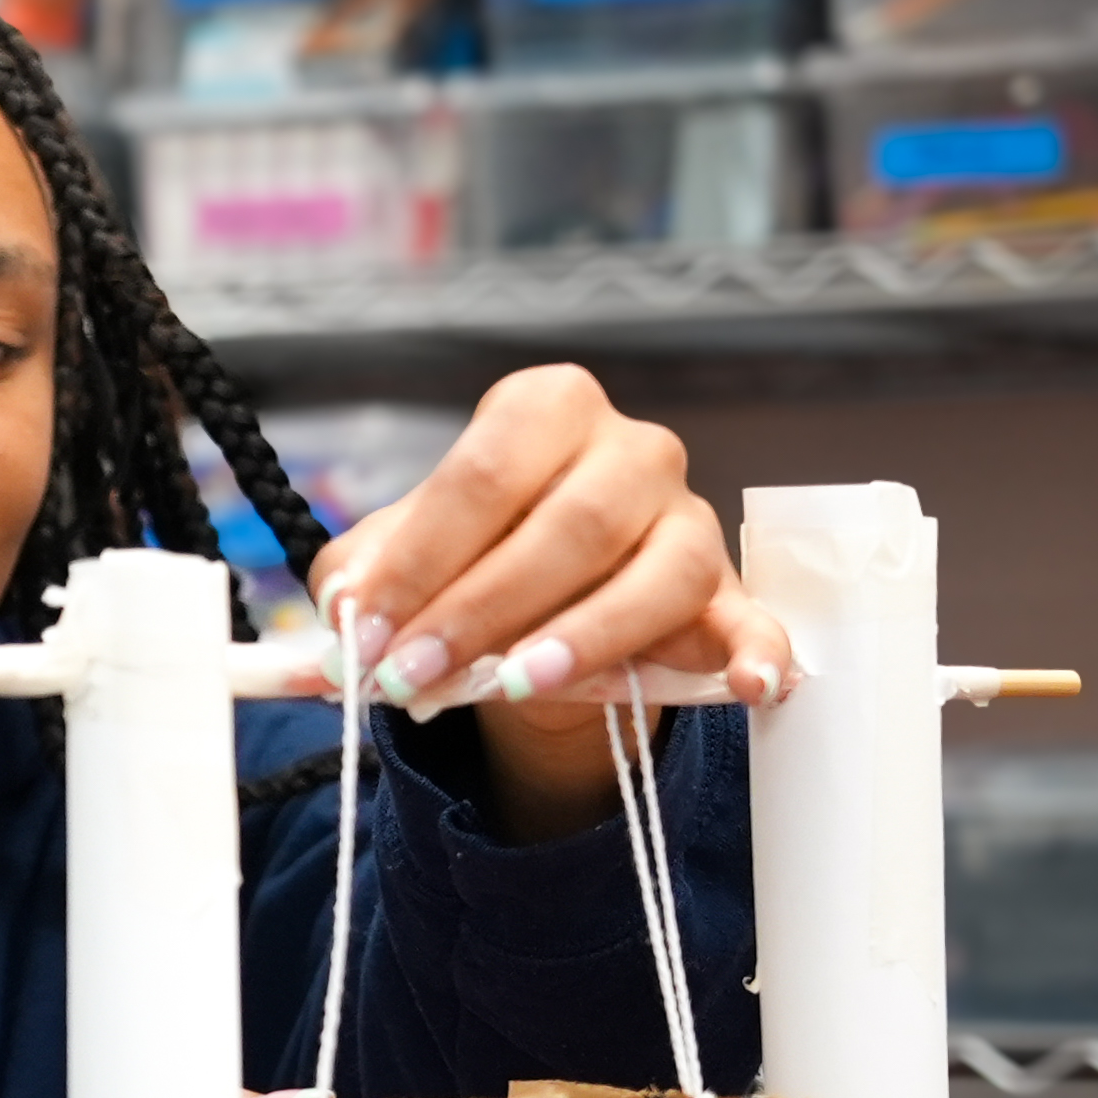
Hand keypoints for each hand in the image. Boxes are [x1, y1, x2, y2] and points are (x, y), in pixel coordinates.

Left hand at [303, 365, 792, 842]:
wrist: (545, 604)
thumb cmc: (470, 560)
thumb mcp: (402, 557)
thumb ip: (363, 582)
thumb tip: (339, 627)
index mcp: (544, 410)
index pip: (482, 473)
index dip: (420, 559)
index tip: (365, 633)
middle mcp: (630, 449)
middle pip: (570, 523)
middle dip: (482, 609)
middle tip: (412, 677)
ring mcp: (689, 517)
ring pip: (661, 570)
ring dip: (587, 634)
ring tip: (517, 685)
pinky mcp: (728, 590)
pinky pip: (755, 619)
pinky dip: (757, 653)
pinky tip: (753, 687)